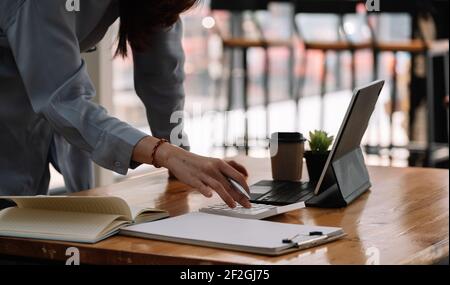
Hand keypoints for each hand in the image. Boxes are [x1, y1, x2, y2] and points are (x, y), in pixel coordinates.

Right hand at [133, 137, 250, 207]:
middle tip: (247, 204)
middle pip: (230, 184)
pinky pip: (201, 186)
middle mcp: (213, 168)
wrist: (179, 158)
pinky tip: (210, 196)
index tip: (249, 195)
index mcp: (220, 163)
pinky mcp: (193, 179)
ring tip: (233, 206)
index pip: (237, 176)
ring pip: (218, 186)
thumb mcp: (214, 163)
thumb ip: (226, 170)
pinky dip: (206, 191)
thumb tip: (243, 176)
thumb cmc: (198, 163)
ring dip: (227, 197)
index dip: (244, 186)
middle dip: (240, 196)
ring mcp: (203, 174)